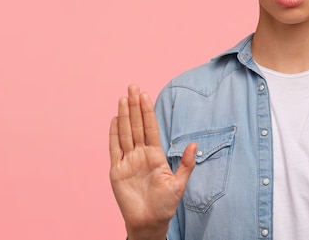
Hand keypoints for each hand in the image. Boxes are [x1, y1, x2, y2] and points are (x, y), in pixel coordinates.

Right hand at [109, 84, 196, 239]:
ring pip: (125, 133)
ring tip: (123, 98)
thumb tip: (195, 144)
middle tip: (133, 87)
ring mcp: (128, 161)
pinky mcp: (117, 170)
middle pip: (136, 125)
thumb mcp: (179, 184)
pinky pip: (114, 148)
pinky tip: (114, 119)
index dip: (147, 111)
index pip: (151, 128)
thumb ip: (186, 164)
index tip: (146, 94)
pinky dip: (113, 134)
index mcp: (156, 155)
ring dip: (124, 115)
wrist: (149, 222)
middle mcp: (141, 154)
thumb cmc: (165, 205)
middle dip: (134, 106)